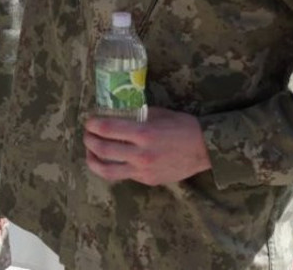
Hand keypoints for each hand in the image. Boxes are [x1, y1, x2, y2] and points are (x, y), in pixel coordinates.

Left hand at [83, 106, 211, 184]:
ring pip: (107, 170)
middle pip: (103, 150)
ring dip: (93, 160)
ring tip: (90, 152)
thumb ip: (137, 115)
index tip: (89, 121)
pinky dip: (112, 167)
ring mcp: (143, 170)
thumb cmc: (183, 127)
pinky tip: (109, 160)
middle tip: (87, 134)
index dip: (93, 124)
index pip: (107, 129)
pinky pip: (123, 175)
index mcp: (144, 133)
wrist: (205, 149)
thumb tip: (116, 113)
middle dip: (89, 140)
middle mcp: (141, 154)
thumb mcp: (159, 114)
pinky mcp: (147, 180)